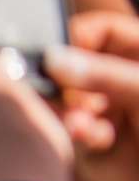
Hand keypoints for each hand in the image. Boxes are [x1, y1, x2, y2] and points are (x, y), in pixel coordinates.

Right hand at [52, 12, 138, 180]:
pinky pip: (74, 132)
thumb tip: (54, 59)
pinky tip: (93, 139)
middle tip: (64, 92)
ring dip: (72, 111)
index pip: (102, 33)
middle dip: (69, 81)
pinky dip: (78, 134)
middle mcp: (125, 85)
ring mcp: (111, 115)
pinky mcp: (98, 148)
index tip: (55, 55)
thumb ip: (104, 74)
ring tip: (81, 124)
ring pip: (70, 101)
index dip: (77, 39)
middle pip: (78, 67)